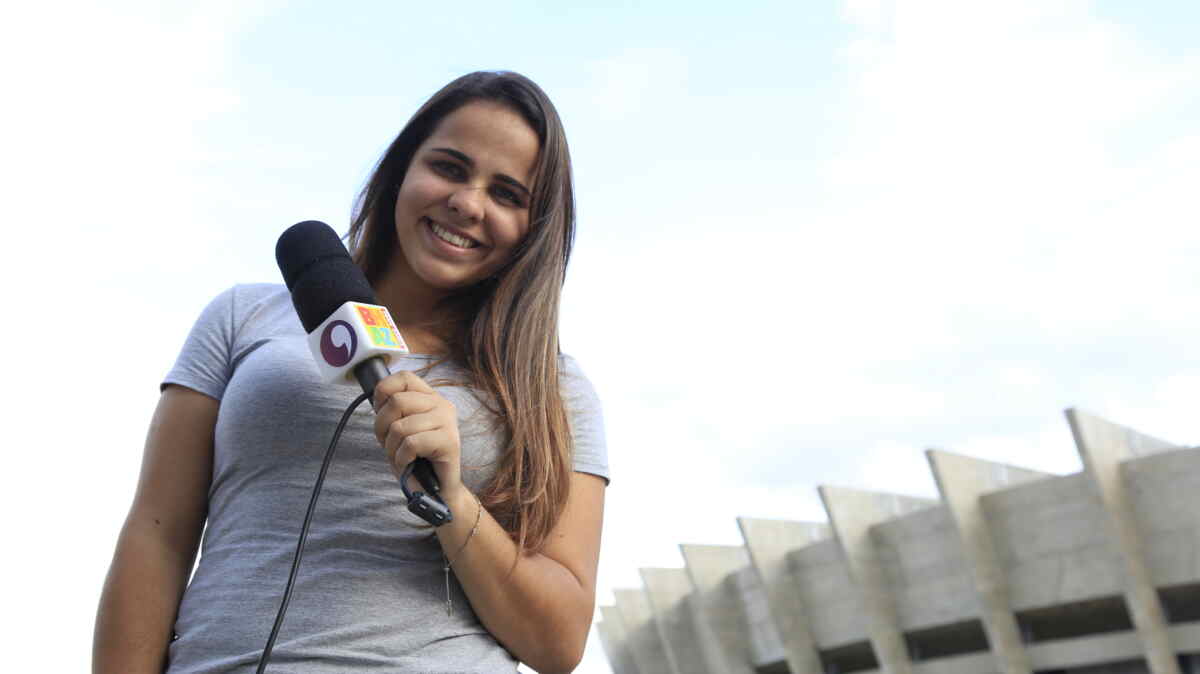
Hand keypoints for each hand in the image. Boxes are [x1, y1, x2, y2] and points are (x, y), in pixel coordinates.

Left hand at [372, 370, 463, 498]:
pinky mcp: (449, 442)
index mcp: (430, 397)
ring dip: (392, 447)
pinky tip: (409, 463)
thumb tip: (377, 396)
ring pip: (401, 426)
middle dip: (382, 426)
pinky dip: (402, 458)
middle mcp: (441, 404)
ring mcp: (447, 422)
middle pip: (396, 401)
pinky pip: (411, 443)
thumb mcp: (399, 429)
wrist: (437, 492)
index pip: (404, 377)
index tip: (381, 412)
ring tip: (401, 455)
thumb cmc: (416, 460)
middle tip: (389, 443)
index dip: (384, 391)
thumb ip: (392, 411)